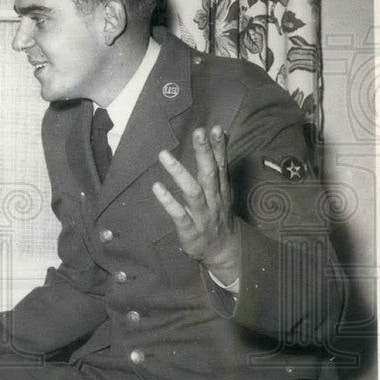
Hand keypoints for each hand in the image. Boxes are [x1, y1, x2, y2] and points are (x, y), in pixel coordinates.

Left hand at [152, 125, 241, 285]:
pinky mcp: (190, 230)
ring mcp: (202, 215)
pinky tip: (156, 187)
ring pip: (193, 192)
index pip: (221, 165)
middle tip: (198, 132)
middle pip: (210, 173)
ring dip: (179, 173)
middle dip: (205, 153)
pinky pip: (178, 214)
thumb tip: (221, 139)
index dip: (219, 147)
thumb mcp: (222, 192)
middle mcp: (214, 200)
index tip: (216, 128)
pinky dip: (168, 201)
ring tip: (163, 154)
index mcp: (221, 190)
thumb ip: (218, 167)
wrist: (223, 251)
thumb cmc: (218, 215)